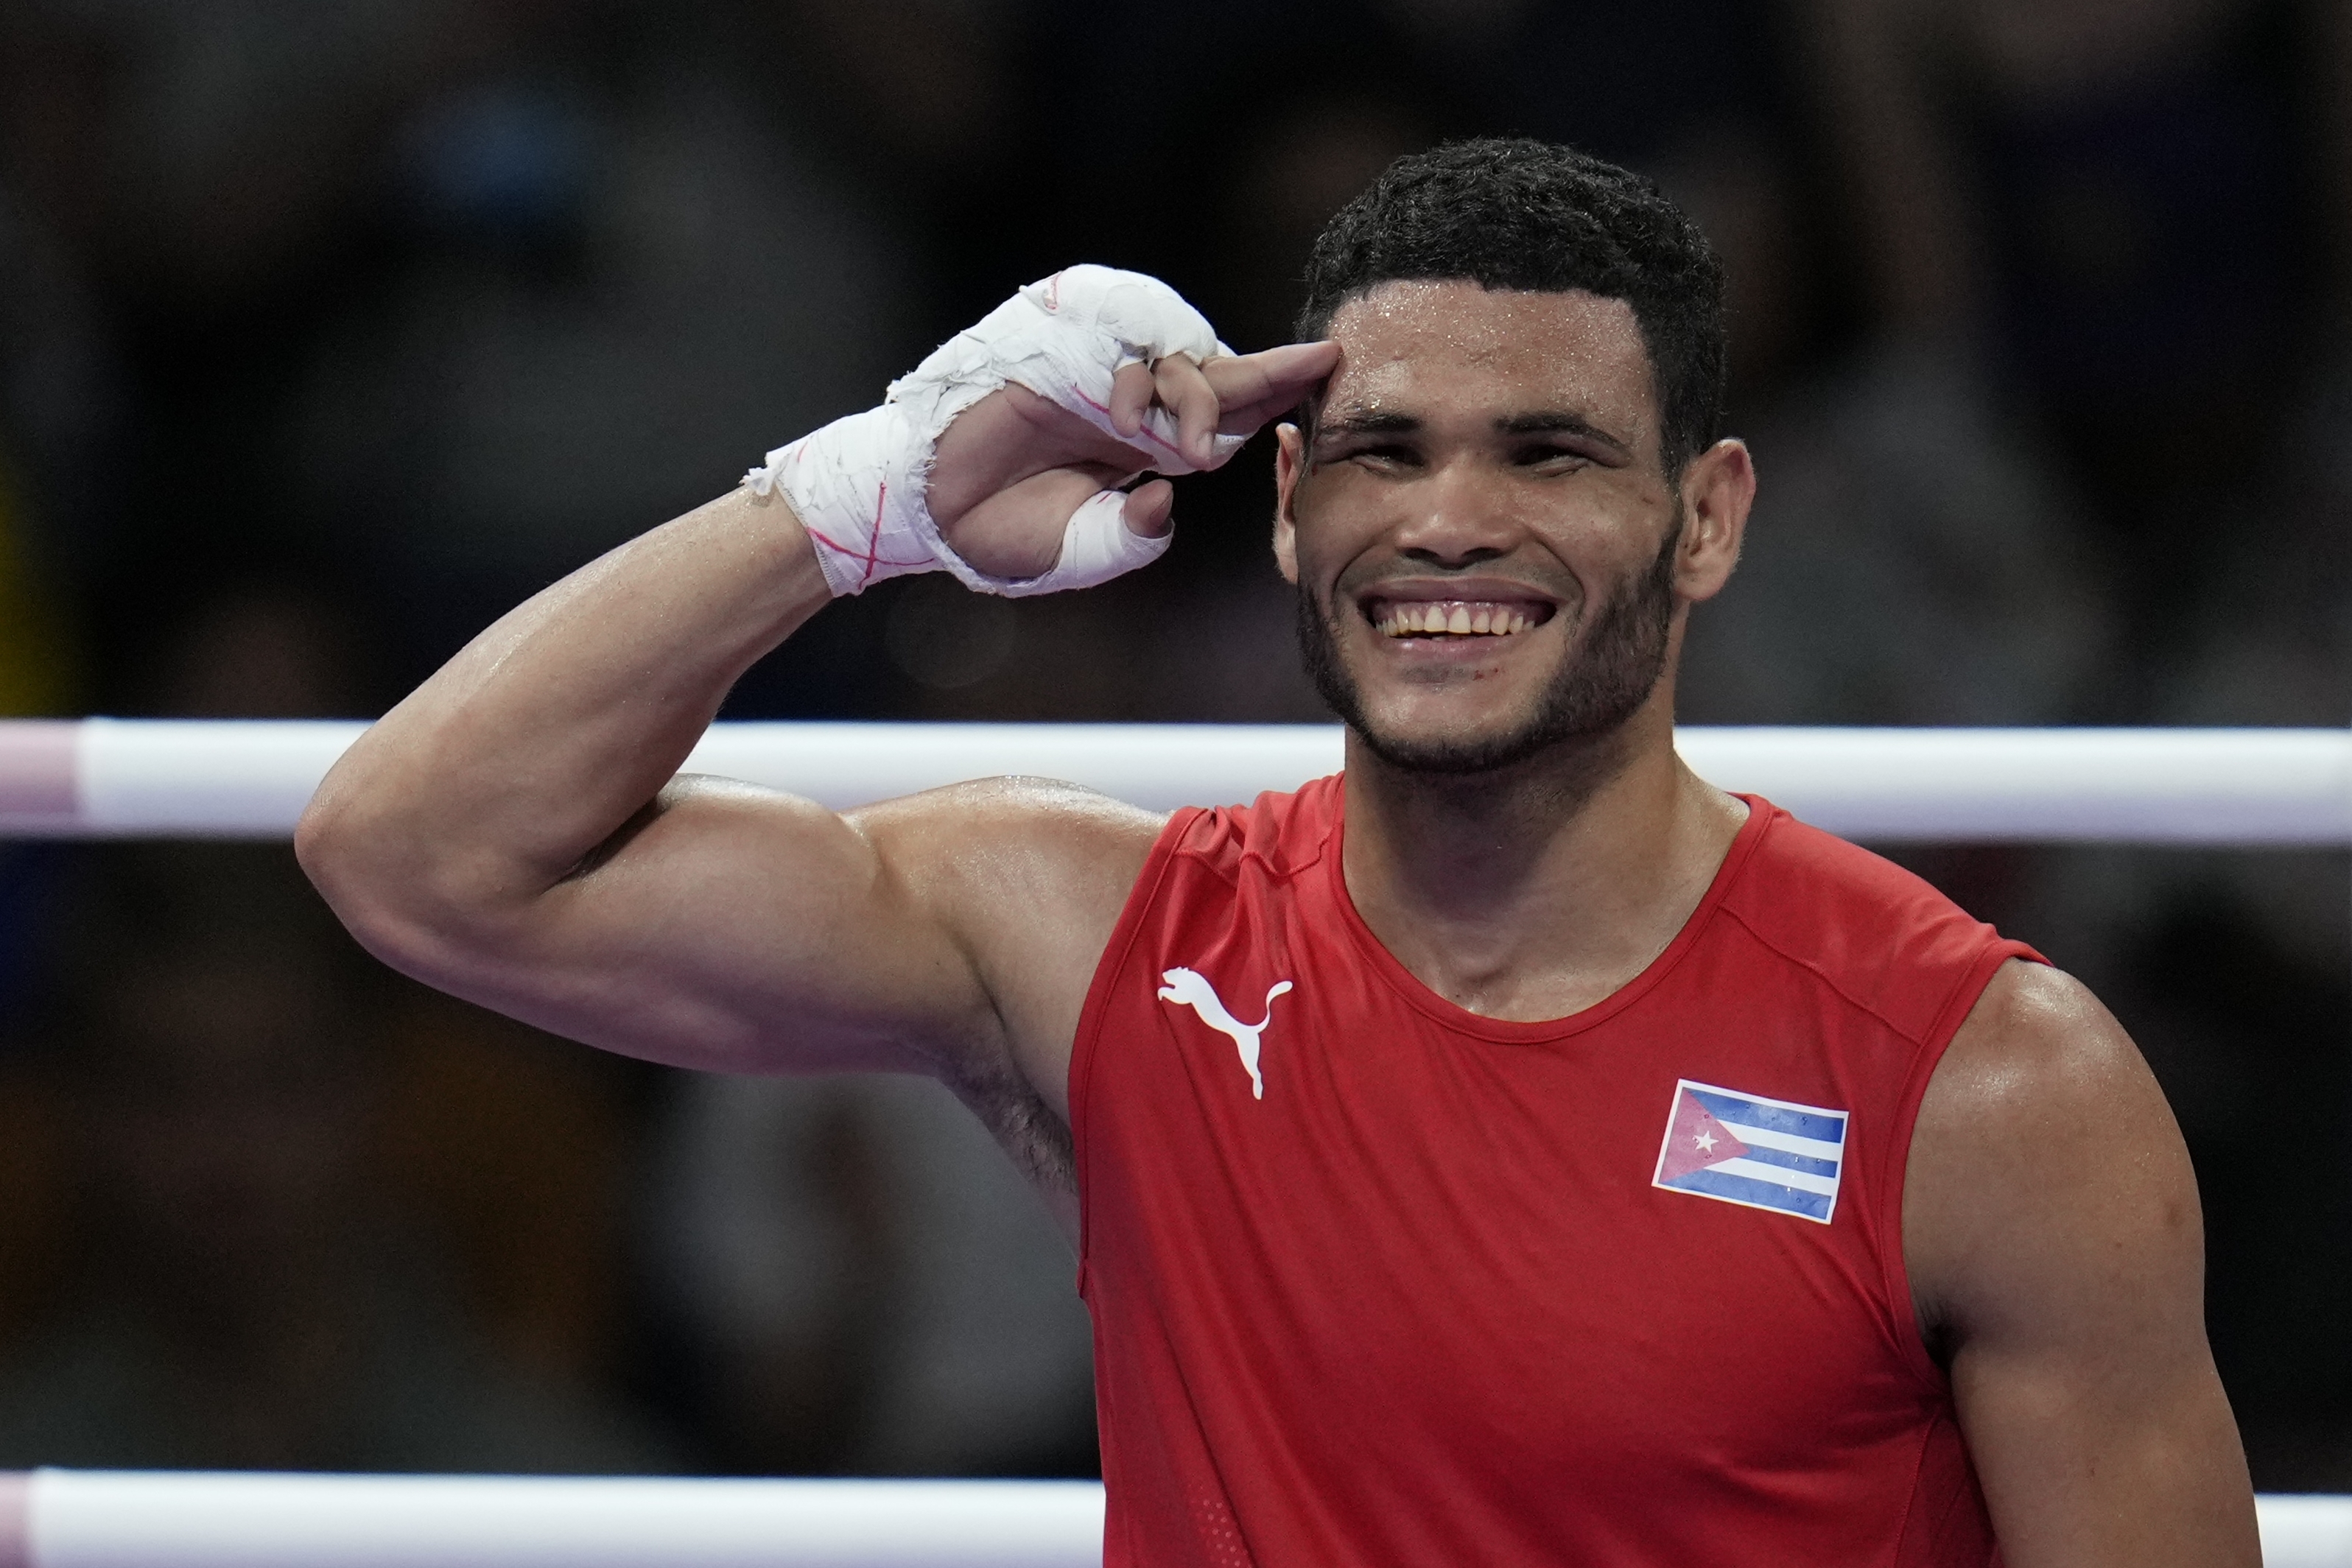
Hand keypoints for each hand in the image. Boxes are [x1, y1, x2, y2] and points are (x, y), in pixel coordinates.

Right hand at [926, 341, 1339, 580]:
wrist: (926, 513)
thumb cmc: (999, 532)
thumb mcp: (1086, 550)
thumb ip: (1134, 536)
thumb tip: (1167, 500)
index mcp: (1143, 439)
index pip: (1226, 404)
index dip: (1277, 385)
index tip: (1331, 362)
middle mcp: (1126, 395)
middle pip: (1216, 371)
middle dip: (1250, 388)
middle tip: (1234, 421)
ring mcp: (1091, 364)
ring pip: (1177, 349)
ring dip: (1189, 392)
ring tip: (1172, 444)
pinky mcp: (1053, 339)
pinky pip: (1117, 328)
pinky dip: (1134, 370)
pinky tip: (1122, 414)